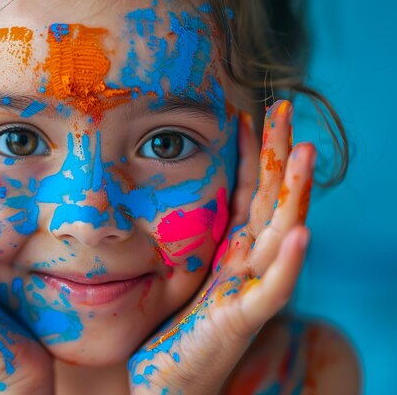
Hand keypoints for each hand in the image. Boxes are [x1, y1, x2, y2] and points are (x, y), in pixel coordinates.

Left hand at [128, 100, 315, 394]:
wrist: (171, 380)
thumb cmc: (176, 324)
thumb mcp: (185, 268)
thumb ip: (194, 233)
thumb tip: (179, 193)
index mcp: (233, 246)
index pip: (249, 189)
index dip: (252, 151)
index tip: (248, 110)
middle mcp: (249, 262)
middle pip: (271, 199)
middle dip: (279, 154)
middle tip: (284, 108)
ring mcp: (250, 289)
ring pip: (281, 235)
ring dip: (295, 194)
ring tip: (304, 153)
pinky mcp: (242, 320)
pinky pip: (272, 290)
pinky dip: (290, 262)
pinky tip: (302, 232)